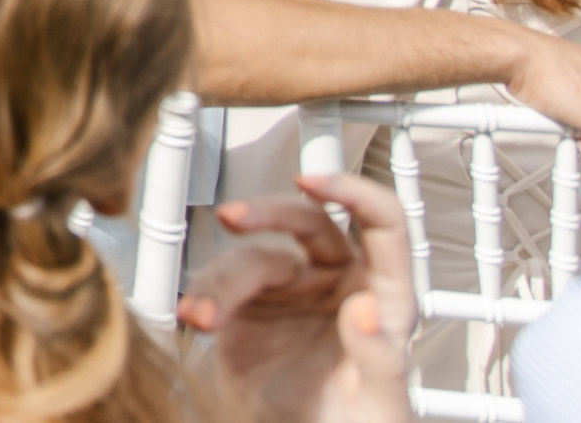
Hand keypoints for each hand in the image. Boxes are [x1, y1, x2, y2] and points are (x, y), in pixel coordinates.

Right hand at [180, 174, 415, 422]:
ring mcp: (292, 294)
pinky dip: (203, 299)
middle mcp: (339, 285)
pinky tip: (195, 317)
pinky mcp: (250, 311)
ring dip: (222, 280)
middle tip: (235, 218)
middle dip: (267, 213)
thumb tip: (365, 309)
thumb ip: (380, 358)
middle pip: (308, 222)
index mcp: (384, 298)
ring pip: (255, 257)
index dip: (353, 192)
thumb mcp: (383, 406)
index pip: (382, 224)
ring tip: (205, 315)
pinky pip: (221, 287)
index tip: (315, 181)